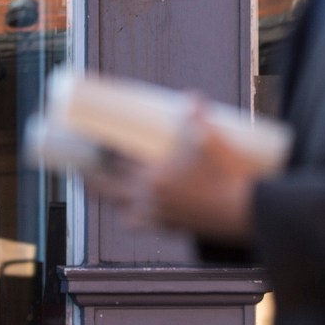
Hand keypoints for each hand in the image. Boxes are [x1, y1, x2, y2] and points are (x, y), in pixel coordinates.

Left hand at [85, 98, 259, 245]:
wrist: (245, 212)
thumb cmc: (227, 173)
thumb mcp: (213, 138)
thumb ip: (199, 115)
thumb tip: (192, 96)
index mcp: (152, 177)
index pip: (116, 162)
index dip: (100, 150)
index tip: (90, 140)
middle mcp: (148, 199)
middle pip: (108, 189)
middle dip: (91, 179)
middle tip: (80, 168)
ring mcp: (158, 216)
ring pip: (122, 209)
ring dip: (110, 199)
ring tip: (104, 189)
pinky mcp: (170, 228)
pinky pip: (142, 224)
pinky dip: (133, 218)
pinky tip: (131, 213)